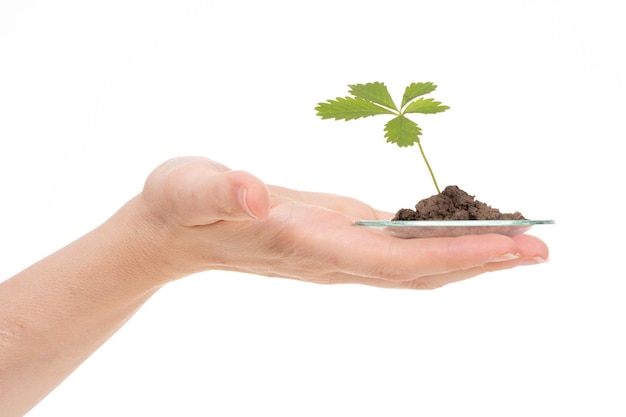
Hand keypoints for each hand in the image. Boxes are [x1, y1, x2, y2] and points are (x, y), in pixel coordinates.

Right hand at [140, 157, 548, 288]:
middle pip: (416, 271)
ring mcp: (336, 251)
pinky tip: (463, 231)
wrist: (172, 232)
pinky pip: (397, 251)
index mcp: (304, 244)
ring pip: (412, 266)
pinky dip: (438, 244)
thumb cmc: (180, 206)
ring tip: (518, 243)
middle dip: (479, 262)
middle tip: (540, 249)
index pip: (391, 260)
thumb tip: (254, 196)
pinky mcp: (336, 237)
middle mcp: (330, 257)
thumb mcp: (190, 187)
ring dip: (468, 256)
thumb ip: (220, 192)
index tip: (509, 248)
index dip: (452, 255)